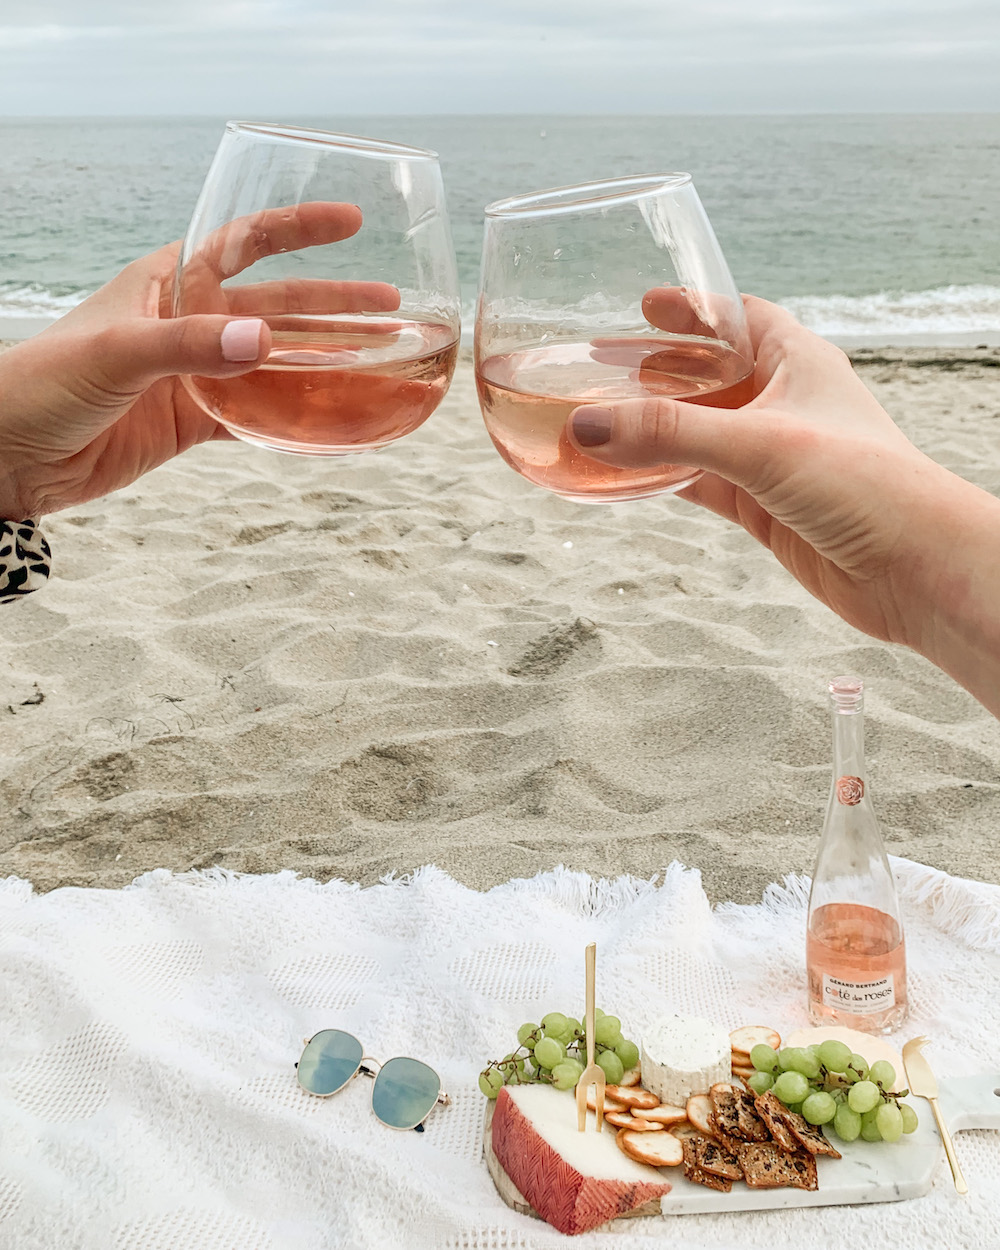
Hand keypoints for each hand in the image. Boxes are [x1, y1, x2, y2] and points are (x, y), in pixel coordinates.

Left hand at [0, 202, 398, 518]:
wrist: (12, 454)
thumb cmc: (43, 382)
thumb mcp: (117, 353)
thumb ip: (190, 346)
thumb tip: (264, 344)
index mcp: (170, 282)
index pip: (245, 241)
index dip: (299, 229)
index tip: (351, 220)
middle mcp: (191, 321)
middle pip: (279, 305)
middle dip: (335, 304)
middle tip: (391, 307)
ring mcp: (197, 373)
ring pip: (278, 360)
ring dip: (327, 360)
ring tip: (380, 361)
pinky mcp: (195, 420)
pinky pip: (260, 413)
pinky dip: (296, 416)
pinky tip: (335, 417)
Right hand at [567, 293, 999, 712]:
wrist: (914, 568)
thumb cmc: (864, 484)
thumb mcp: (759, 443)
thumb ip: (669, 433)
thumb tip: (585, 427)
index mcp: (797, 360)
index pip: (737, 316)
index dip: (693, 308)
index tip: (645, 305)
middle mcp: (783, 403)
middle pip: (708, 374)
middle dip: (659, 370)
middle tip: (604, 367)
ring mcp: (771, 457)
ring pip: (697, 432)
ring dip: (653, 429)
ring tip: (599, 421)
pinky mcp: (763, 506)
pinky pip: (699, 483)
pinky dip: (663, 477)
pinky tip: (627, 477)